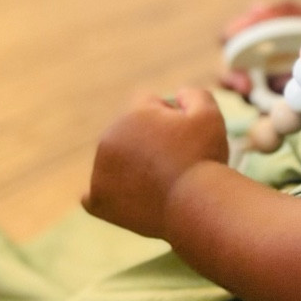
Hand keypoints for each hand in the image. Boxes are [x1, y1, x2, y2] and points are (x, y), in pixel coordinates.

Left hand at [84, 87, 228, 238]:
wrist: (197, 205)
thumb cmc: (205, 159)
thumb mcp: (209, 115)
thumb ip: (193, 94)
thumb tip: (177, 95)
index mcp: (132, 114)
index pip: (147, 104)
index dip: (171, 116)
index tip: (186, 136)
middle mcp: (109, 139)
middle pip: (130, 132)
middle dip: (149, 140)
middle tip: (177, 162)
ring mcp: (99, 172)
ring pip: (115, 160)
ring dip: (132, 166)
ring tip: (162, 184)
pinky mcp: (99, 201)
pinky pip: (91, 195)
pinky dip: (105, 194)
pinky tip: (120, 196)